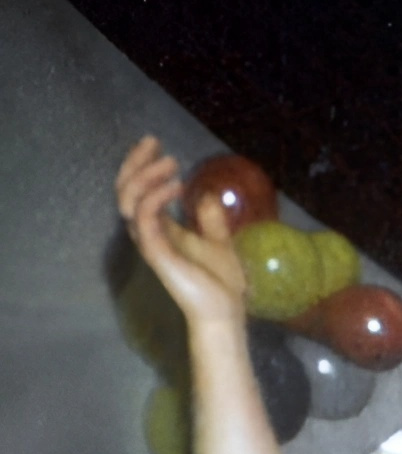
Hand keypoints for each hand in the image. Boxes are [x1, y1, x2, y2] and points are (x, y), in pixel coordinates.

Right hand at [115, 137, 246, 333]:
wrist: (224, 311)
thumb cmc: (220, 282)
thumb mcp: (219, 242)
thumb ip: (210, 220)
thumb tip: (205, 197)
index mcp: (159, 227)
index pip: (138, 189)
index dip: (141, 164)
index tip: (156, 145)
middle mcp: (148, 231)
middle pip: (125, 189)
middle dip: (136, 162)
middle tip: (153, 142)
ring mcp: (149, 241)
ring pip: (129, 198)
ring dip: (146, 175)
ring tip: (171, 164)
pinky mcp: (155, 250)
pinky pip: (145, 216)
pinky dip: (156, 196)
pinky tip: (177, 186)